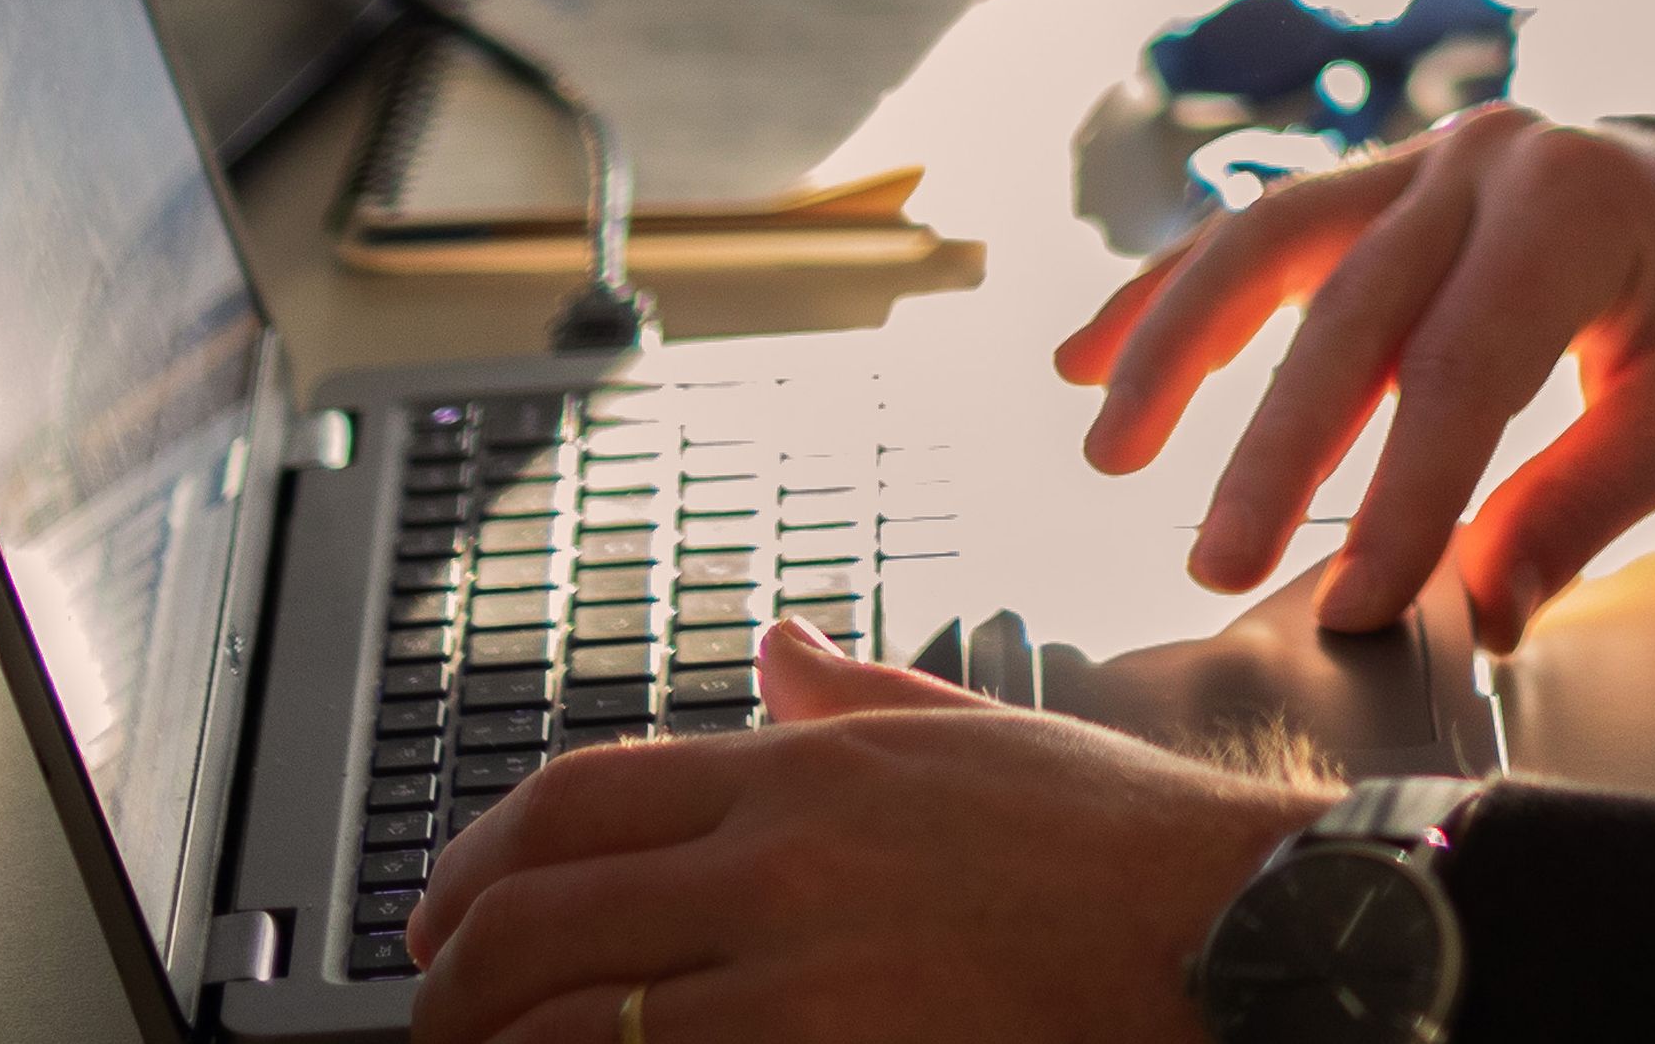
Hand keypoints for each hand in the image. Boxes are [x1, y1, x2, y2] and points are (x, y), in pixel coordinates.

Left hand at [403, 618, 1317, 1043]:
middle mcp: (780, 861)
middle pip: (540, 916)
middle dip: (452, 980)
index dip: (477, 854)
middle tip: (431, 1017)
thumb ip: (855, 694)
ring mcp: (796, 976)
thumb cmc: (1115, 846)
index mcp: (808, 769)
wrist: (1223, 934)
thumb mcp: (977, 729)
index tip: (440, 910)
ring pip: (572, 1021)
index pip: (581, 797)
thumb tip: (778, 648)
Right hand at [1054, 99, 1654, 652]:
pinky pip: (1282, 235)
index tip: (1353, 604)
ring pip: (1276, 241)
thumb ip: (1579, 506)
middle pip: (1348, 306)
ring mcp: (1437, 158)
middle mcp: (1488, 157)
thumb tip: (1473, 608)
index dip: (1399, 497)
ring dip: (1178, 341)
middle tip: (1213, 563)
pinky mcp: (1406, 184)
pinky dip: (1187, 290)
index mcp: (1573, 200)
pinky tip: (1100, 348)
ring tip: (1107, 445)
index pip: (1458, 368)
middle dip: (1271, 446)